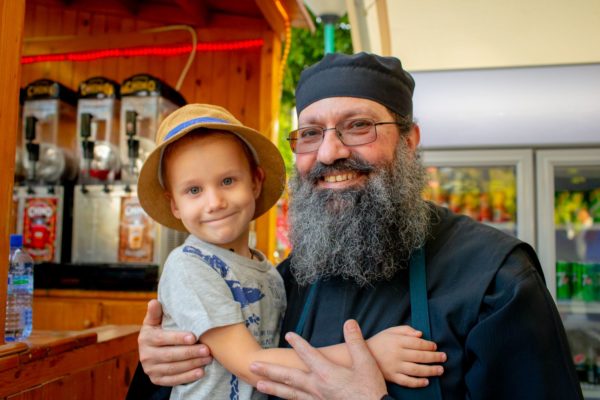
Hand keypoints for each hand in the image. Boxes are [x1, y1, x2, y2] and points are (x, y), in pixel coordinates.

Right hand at [138, 299, 212, 385]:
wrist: (150, 351)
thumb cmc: (157, 331)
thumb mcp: (153, 321)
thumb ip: (155, 312)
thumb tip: (154, 302)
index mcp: (146, 338)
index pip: (162, 339)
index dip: (178, 338)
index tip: (194, 337)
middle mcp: (145, 356)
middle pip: (170, 355)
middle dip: (190, 353)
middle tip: (207, 349)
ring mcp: (151, 370)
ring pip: (174, 368)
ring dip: (192, 364)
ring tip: (208, 359)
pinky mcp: (156, 379)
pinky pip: (173, 380)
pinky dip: (188, 377)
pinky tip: (200, 372)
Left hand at [250, 319, 387, 399]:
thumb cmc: (370, 389)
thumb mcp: (366, 363)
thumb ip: (355, 341)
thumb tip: (349, 322)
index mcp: (327, 373)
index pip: (308, 354)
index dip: (298, 343)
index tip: (288, 335)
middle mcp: (317, 387)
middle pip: (288, 377)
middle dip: (269, 370)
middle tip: (252, 366)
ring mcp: (317, 399)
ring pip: (289, 393)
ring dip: (273, 387)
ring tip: (257, 384)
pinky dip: (288, 399)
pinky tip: (283, 398)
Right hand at [367, 326, 445, 387]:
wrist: (360, 355)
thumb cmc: (379, 342)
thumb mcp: (390, 331)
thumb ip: (405, 330)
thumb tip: (420, 334)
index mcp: (396, 341)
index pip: (417, 343)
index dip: (429, 345)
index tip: (435, 346)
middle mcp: (396, 353)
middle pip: (420, 356)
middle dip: (434, 357)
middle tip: (444, 357)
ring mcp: (394, 366)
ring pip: (416, 369)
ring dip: (431, 370)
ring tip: (440, 370)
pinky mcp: (392, 377)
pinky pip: (407, 381)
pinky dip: (418, 382)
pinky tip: (426, 381)